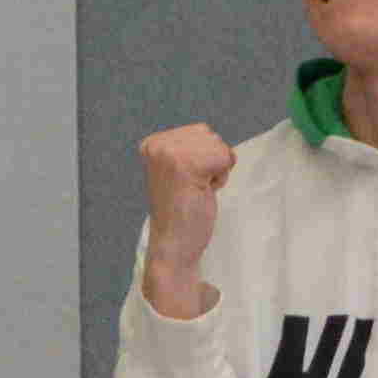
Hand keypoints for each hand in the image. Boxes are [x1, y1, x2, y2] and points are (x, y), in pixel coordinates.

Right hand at [136, 122, 234, 313]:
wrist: (173, 245)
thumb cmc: (181, 212)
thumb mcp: (178, 170)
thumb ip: (189, 150)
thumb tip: (211, 135)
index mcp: (152, 144)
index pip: (200, 132)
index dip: (202, 157)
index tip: (186, 180)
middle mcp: (158, 145)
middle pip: (210, 136)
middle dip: (211, 162)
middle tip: (192, 187)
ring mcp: (171, 154)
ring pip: (218, 146)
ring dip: (217, 170)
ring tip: (196, 189)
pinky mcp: (188, 166)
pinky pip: (225, 158)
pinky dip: (221, 177)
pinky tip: (203, 192)